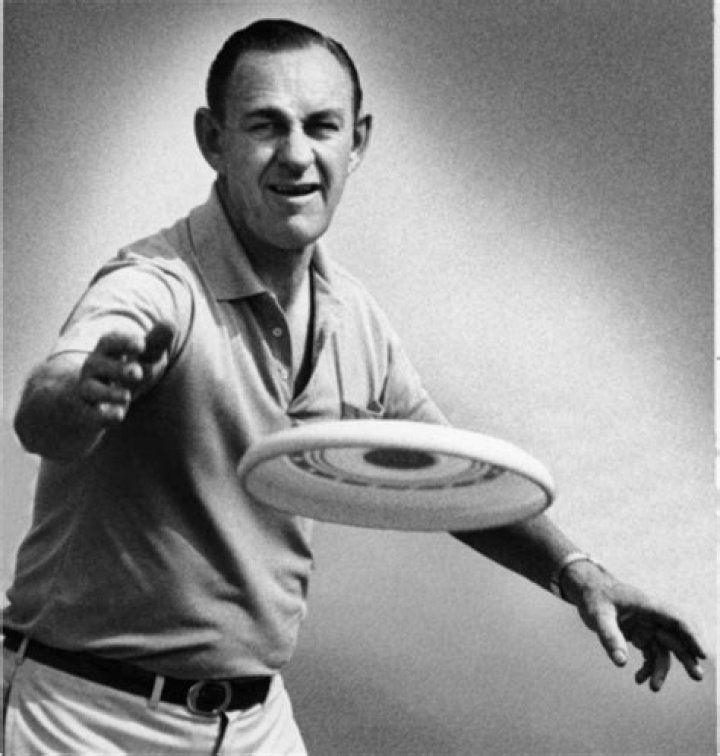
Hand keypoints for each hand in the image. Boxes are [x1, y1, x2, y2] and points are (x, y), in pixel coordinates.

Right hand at [78, 322, 174, 425]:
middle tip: (137, 373)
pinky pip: (91, 414)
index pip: (110, 342)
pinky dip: (103, 416)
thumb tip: (170, 324)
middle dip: (118, 369)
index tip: (142, 344)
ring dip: (109, 393)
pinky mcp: (89, 411)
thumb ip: (156, 342)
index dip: (125, 342)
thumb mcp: (145, 355)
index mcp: (107, 350)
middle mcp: (94, 367)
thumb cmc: (130, 368)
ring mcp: (89, 389)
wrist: (102, 396)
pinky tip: (118, 416)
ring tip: (126, 397)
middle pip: (99, 365)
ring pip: (92, 389)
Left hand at [563, 562, 705, 691]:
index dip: (691, 636)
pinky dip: (647, 667)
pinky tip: (638, 678)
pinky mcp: (639, 635)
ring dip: (661, 669)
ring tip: (653, 687)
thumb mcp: (598, 615)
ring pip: (662, 651)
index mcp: (647, 605)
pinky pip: (649, 655)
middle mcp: (651, 617)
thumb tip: (621, 663)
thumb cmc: (594, 596)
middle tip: (697, 676)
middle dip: (687, 657)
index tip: (702, 654)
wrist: (586, 590)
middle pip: (675, 638)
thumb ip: (610, 637)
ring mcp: (646, 627)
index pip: (676, 619)